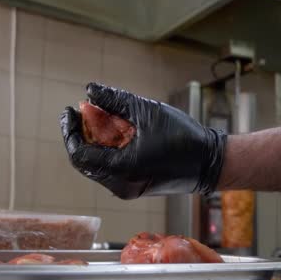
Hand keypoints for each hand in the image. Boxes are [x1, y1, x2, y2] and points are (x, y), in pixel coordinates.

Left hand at [60, 83, 225, 199]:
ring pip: (96, 166)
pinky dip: (105, 151)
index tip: (70, 110)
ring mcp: (126, 189)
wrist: (210, 163)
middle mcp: (120, 185)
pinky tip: (111, 132)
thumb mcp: (147, 111)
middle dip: (80, 135)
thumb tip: (89, 90)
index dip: (71, 131)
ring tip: (96, 118)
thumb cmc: (183, 136)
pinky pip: (109, 170)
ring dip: (93, 142)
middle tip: (79, 112)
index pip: (79, 154)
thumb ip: (114, 100)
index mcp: (121, 169)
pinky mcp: (133, 187)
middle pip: (85, 162)